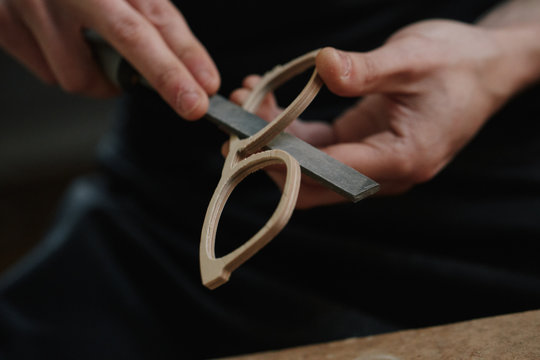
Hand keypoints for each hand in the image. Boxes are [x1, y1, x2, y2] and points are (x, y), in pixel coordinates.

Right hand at [0, 0, 218, 118]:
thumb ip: (154, 20)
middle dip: (165, 76)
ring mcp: (28, 6)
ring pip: (78, 76)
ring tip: (94, 51)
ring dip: (99, 77)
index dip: (183, 57)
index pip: (151, 19)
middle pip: (125, 39)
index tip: (206, 87)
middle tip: (191, 104)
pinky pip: (48, 74)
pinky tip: (62, 43)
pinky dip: (65, 68)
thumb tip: (196, 74)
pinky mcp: (3, 26)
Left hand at [231, 19, 521, 207]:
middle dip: (270, 157)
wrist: (484, 68)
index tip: (246, 141)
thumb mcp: (414, 58)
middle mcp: (385, 171)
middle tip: (233, 126)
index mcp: (401, 159)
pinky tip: (269, 102)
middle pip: (315, 182)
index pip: (331, 175)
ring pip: (311, 166)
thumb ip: (367, 68)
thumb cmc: (458, 64)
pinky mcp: (363, 146)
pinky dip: (292, 129)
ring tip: (245, 100)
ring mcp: (372, 160)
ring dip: (275, 140)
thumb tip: (322, 67)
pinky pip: (320, 147)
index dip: (285, 162)